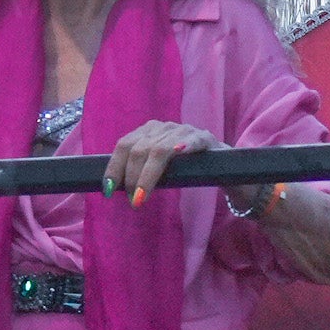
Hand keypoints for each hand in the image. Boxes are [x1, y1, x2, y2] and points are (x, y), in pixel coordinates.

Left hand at [98, 118, 218, 202]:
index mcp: (148, 131)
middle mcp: (163, 128)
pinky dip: (183, 148)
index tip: (109, 189)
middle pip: (139, 149)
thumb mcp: (157, 166)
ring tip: (141, 198)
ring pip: (159, 150)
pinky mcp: (203, 138)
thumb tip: (113, 188)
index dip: (114, 167)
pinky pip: (191, 142)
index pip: (124, 145)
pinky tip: (178, 156)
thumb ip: (139, 170)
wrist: (220, 163)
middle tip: (132, 201)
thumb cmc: (184, 167)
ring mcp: (183, 131)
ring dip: (147, 177)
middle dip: (131, 177)